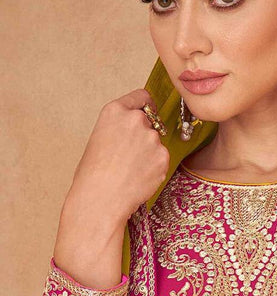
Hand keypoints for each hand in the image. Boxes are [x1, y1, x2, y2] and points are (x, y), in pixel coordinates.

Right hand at [67, 88, 169, 224]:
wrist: (101, 198)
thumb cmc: (92, 174)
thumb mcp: (99, 139)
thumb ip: (119, 128)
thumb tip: (131, 132)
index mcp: (115, 111)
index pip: (141, 97)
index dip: (146, 106)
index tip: (149, 113)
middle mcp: (136, 119)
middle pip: (150, 121)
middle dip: (145, 135)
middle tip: (132, 155)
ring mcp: (152, 137)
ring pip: (156, 143)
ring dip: (150, 153)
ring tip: (131, 170)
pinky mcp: (163, 156)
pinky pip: (162, 159)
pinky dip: (154, 168)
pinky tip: (139, 178)